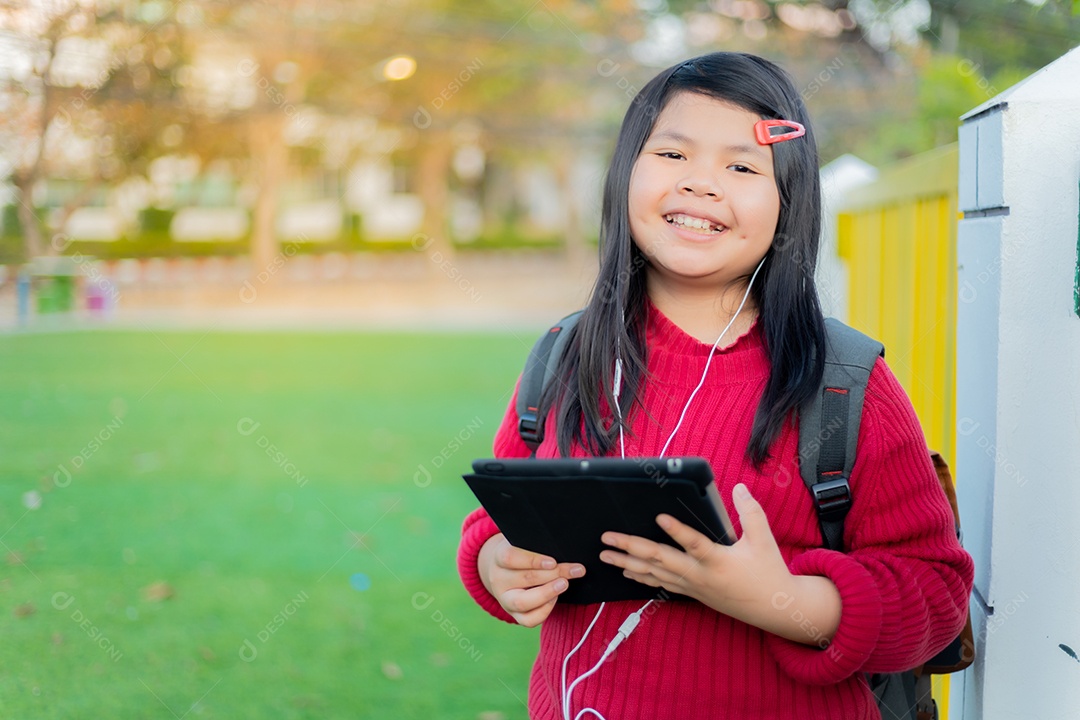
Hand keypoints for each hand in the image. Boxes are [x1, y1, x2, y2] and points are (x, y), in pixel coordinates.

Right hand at [478, 533, 584, 626]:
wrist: (505, 571)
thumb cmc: (522, 554)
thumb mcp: (523, 544)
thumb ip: (537, 544)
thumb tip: (562, 547)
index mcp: (498, 558)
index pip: (510, 558)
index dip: (533, 560)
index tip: (553, 562)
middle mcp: (499, 580)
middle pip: (524, 578)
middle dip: (552, 574)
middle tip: (574, 570)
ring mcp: (504, 600)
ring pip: (522, 602)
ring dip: (547, 593)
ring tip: (564, 584)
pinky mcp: (514, 615)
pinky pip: (528, 620)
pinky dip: (545, 610)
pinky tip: (555, 597)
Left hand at [599, 483, 840, 643]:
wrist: (772, 609)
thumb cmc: (768, 571)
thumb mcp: (764, 540)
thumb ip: (750, 512)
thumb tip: (739, 486)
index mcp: (718, 561)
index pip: (694, 544)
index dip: (677, 531)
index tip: (659, 517)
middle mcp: (699, 575)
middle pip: (660, 560)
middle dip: (631, 548)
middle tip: (608, 538)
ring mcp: (692, 586)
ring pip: (654, 574)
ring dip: (627, 564)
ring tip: (605, 555)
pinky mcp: (691, 592)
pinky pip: (660, 584)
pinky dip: (641, 577)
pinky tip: (625, 572)